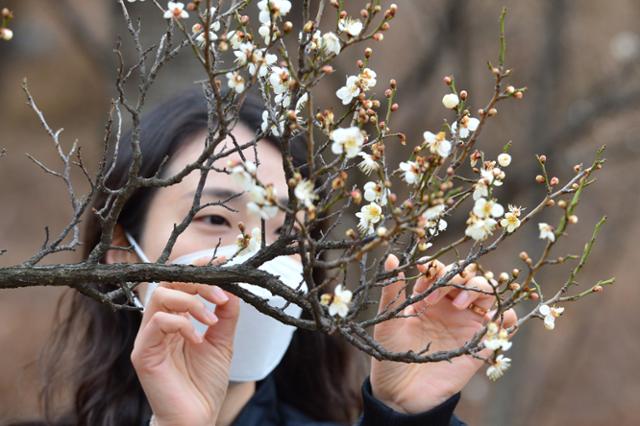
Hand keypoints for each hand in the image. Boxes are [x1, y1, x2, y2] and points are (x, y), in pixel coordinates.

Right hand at [130, 256, 239, 425]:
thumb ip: (226, 314)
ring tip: (211, 319)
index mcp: (176, 319)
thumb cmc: (204, 383)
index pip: (180, 284)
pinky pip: (157, 323)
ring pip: (160, 297)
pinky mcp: (143, 353)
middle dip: (196, 283)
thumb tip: (232, 287)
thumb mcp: (222, 341)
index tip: (221, 264)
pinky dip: (181, 324)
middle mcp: (159, 324)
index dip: (197, 269)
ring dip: (191, 302)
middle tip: (220, 295)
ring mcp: (149, 337)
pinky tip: (198, 339)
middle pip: (168, 284)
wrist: (196, 417)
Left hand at [370, 254, 517, 413]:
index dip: (437, 268)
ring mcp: (467, 324)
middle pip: (468, 277)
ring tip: (461, 304)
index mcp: (429, 298)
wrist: (400, 393)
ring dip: (480, 289)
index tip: (425, 271)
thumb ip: (393, 291)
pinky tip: (500, 315)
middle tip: (438, 297)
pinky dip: (509, 316)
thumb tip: (390, 257)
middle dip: (458, 278)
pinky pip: (504, 326)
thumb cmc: (390, 355)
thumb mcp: (387, 320)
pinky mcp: (480, 345)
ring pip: (488, 294)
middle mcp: (451, 307)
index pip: (442, 272)